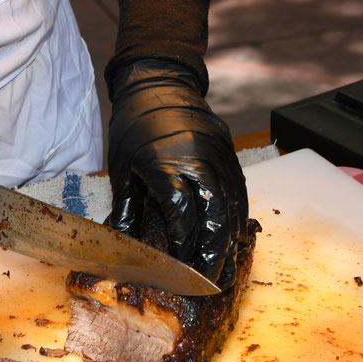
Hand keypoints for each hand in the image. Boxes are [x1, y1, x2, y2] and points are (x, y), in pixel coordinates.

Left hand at [107, 58, 248, 286]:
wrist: (157, 81)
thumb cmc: (133, 125)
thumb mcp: (122, 168)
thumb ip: (128, 208)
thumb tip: (128, 245)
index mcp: (167, 163)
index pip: (182, 213)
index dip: (183, 243)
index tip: (179, 267)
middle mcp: (199, 160)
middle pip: (215, 214)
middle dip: (214, 251)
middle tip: (211, 280)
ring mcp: (219, 155)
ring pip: (233, 205)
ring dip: (230, 240)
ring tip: (227, 267)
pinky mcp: (229, 152)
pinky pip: (240, 190)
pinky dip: (237, 217)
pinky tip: (233, 238)